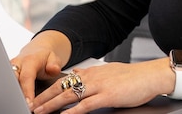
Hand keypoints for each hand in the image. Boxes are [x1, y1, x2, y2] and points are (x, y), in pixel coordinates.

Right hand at [9, 30, 71, 109]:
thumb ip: (55, 65)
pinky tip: (14, 101)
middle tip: (22, 106)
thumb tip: (54, 69)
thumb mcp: (54, 58)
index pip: (26, 77)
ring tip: (18, 105)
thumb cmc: (45, 57)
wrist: (37, 50)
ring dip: (11, 94)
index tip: (29, 102)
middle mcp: (17, 64)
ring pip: (7, 82)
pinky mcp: (6, 73)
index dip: (27, 90)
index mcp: (29, 60)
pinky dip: (10, 93)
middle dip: (16, 94)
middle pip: (12, 80)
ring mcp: (9, 68)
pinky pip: (6, 84)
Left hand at [30, 59, 174, 113]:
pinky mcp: (108, 96)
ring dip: (52, 105)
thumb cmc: (133, 77)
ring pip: (69, 96)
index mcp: (91, 72)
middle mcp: (92, 77)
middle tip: (30, 106)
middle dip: (43, 98)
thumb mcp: (108, 73)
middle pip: (61, 88)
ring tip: (39, 112)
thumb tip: (77, 75)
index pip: (63, 80)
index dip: (47, 90)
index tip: (36, 97)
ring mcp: (99, 86)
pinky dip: (73, 111)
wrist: (151, 76)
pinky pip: (86, 104)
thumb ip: (92, 75)